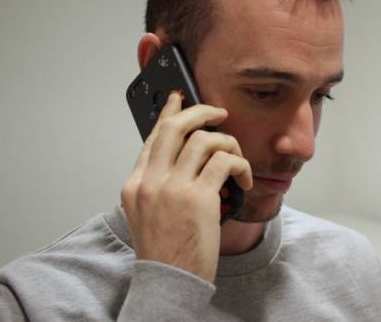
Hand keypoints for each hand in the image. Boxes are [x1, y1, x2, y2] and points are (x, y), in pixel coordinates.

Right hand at [121, 92, 252, 282]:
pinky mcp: (198, 198)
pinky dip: (241, 165)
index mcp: (135, 184)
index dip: (169, 113)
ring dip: (229, 143)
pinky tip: (244, 180)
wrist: (169, 280)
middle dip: (201, 111)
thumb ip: (158, 184)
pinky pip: (225, 161)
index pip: (153, 137)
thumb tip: (185, 157)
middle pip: (175, 127)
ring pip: (205, 140)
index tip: (179, 98)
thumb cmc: (165, 250)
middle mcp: (150, 182)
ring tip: (237, 159)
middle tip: (219, 114)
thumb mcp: (148, 214)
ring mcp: (172, 188)